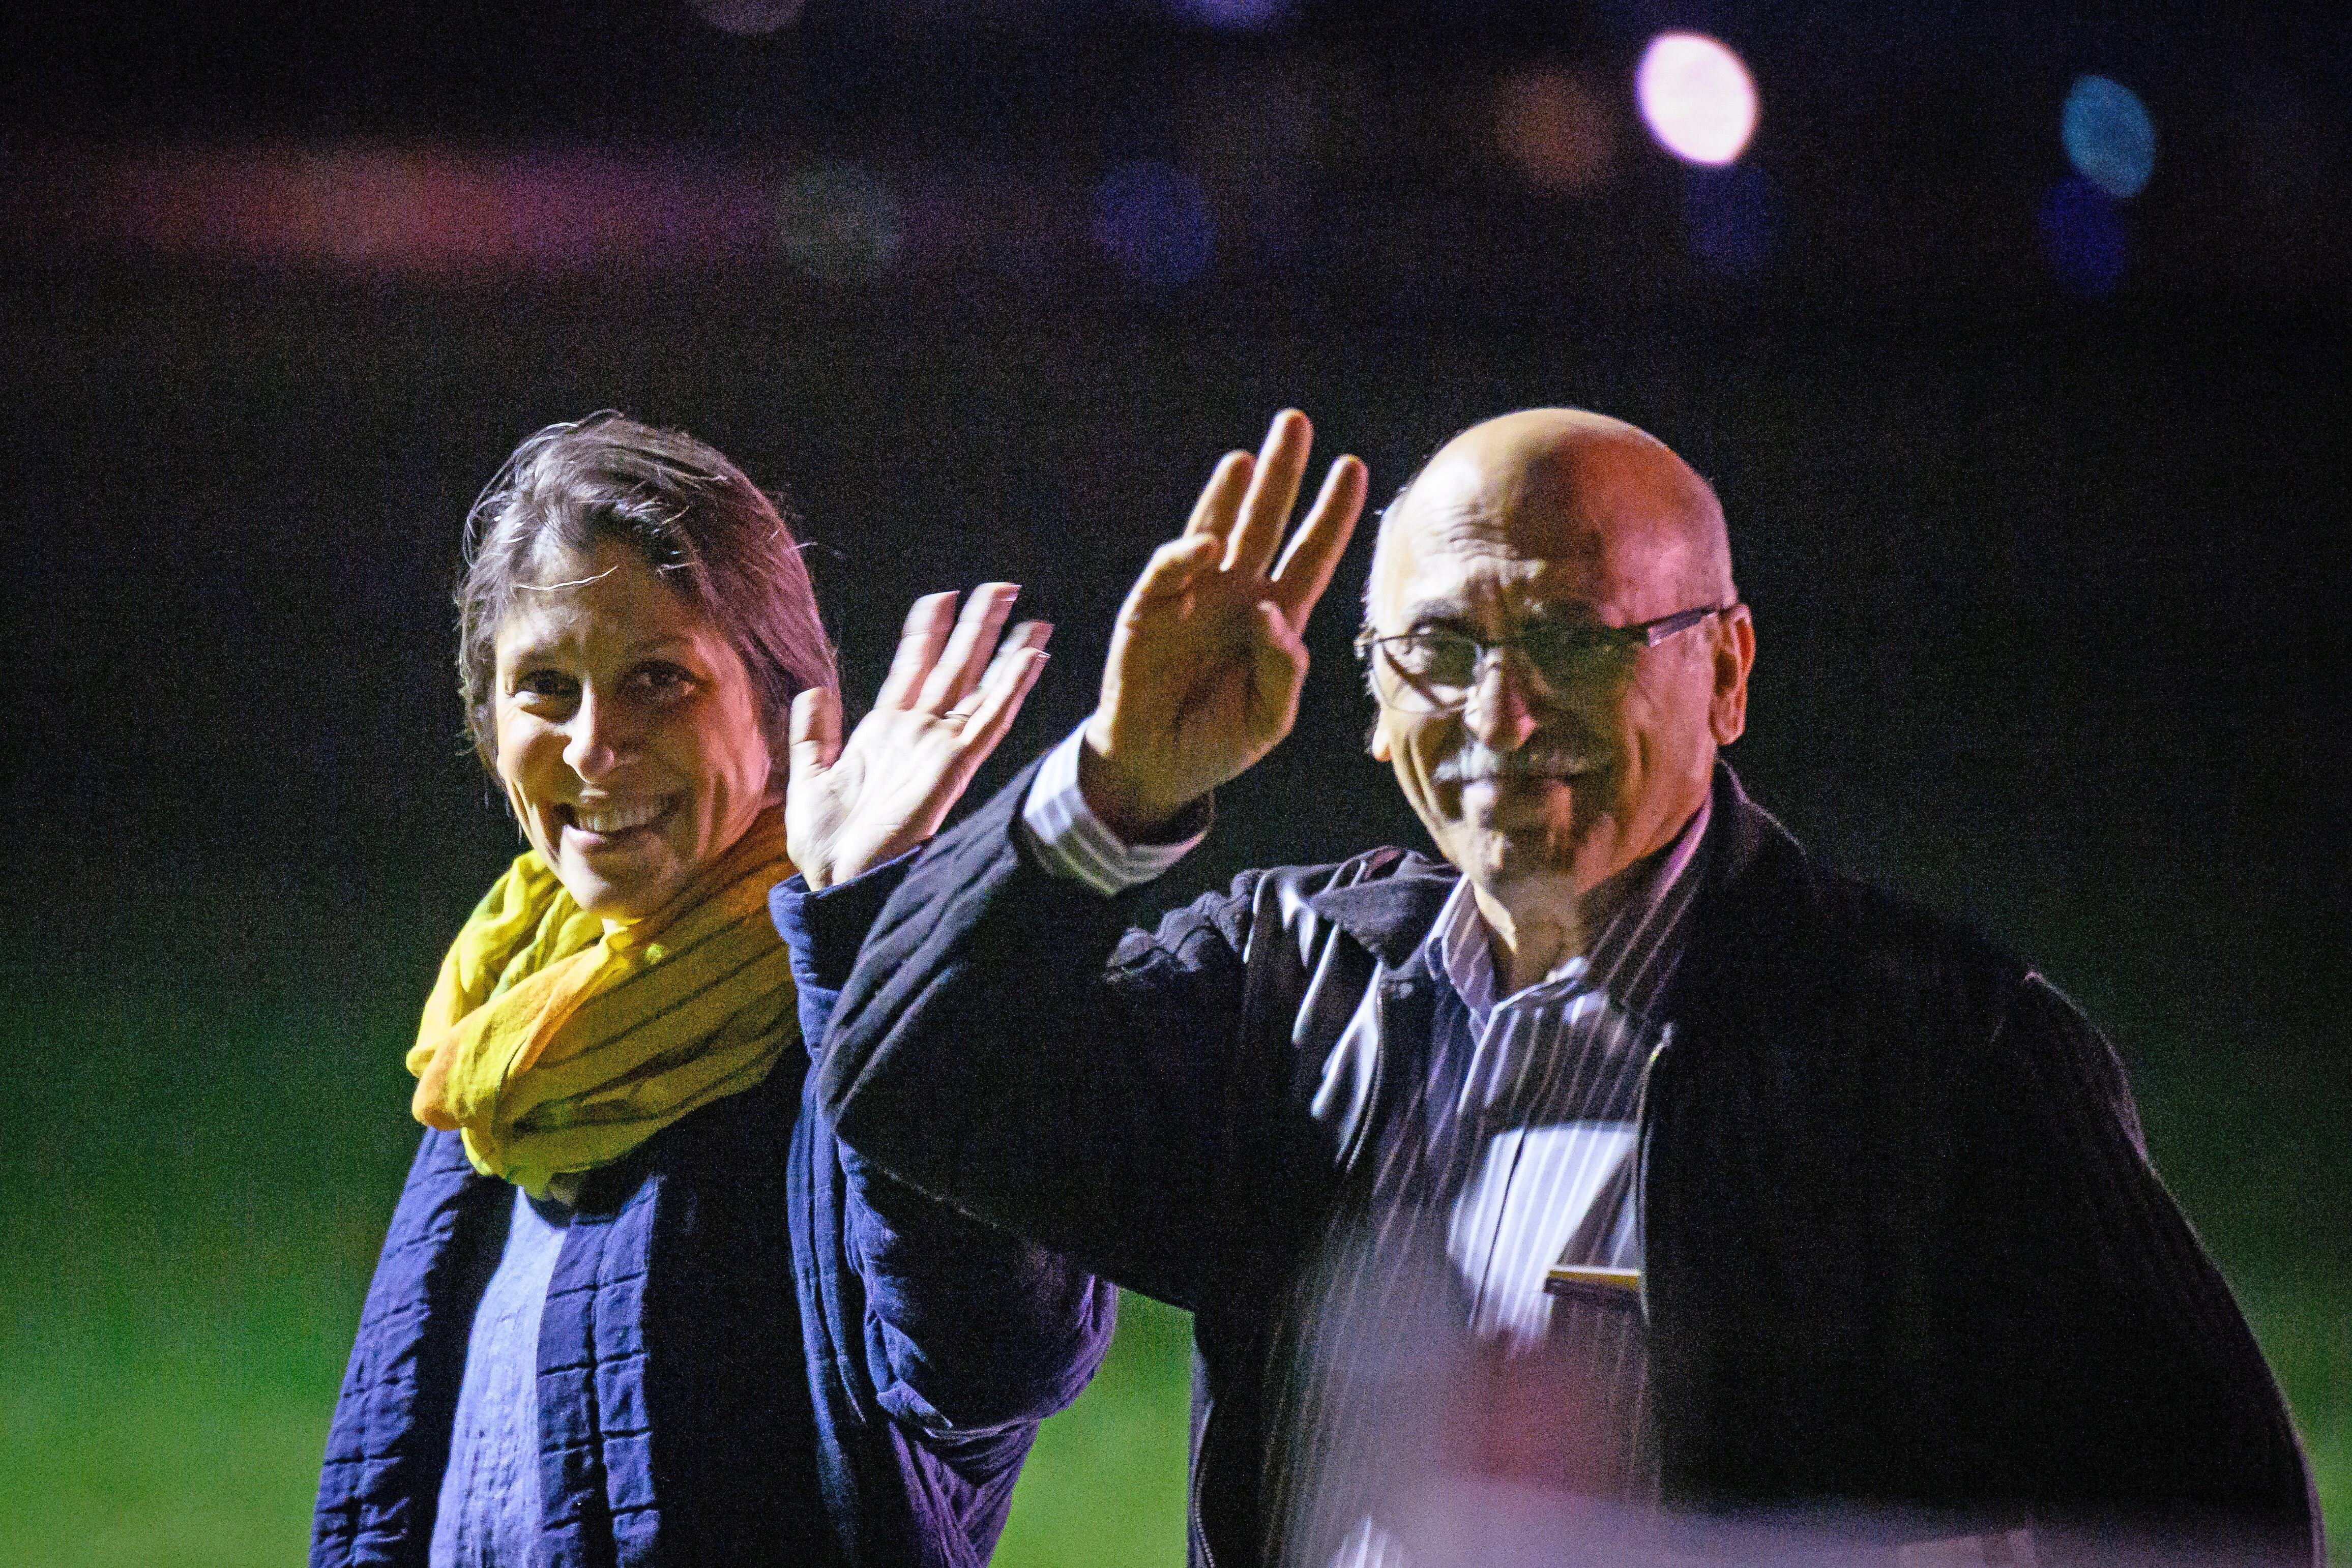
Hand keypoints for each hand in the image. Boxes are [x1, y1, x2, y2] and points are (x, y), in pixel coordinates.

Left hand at [787, 584, 1050, 889]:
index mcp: (885, 731)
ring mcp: (939, 748)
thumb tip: (815, 689)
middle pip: (955, 667)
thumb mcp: (808, 776)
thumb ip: (812, 732)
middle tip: (1001, 587)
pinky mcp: (953, 767)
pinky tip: (1029, 661)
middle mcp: (919, 733)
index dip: (928, 631)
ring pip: (979, 687)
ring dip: (1005, 651)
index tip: (942, 596)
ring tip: (1031, 618)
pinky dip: (1010, 689)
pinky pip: (989, 720)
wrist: (835, 880)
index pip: (913, 667)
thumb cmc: (824, 842)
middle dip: (977, 627)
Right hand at [1080, 409, 1367, 838]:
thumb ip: (1283, 671)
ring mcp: (1192, 596)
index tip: (1353, 467)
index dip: (1331, 514)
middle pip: (1265, 523)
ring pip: (1215, 529)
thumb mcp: (1269, 718)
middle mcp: (1236, 594)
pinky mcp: (1149, 610)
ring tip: (1247, 457)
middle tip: (1295, 423)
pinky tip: (1206, 541)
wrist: (1156, 767)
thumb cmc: (1219, 740)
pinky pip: (1169, 571)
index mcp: (1275, 616)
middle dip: (1281, 474)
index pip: (1311, 555)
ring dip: (1228, 492)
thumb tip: (1271, 613)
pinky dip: (1185, 554)